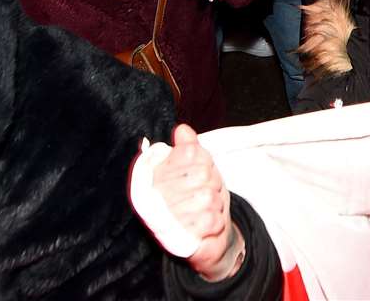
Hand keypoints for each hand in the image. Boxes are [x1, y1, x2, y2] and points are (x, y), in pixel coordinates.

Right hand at [152, 125, 243, 281]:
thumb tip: (182, 130)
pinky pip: (210, 219)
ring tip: (206, 208)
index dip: (205, 161)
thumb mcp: (195, 167)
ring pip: (208, 197)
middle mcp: (154, 195)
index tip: (203, 169)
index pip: (191, 152)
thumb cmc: (196, 196)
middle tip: (207, 191)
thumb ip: (187, 147)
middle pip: (203, 174)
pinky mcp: (178, 239)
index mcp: (155, 173)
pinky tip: (207, 222)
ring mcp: (164, 218)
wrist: (202, 237)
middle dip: (213, 183)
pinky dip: (215, 220)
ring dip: (215, 203)